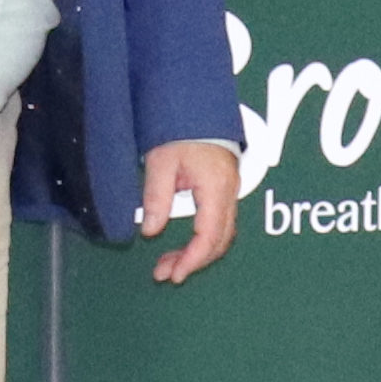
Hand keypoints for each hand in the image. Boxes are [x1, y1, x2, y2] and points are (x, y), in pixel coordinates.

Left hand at [137, 139, 241, 283]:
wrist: (197, 108)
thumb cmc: (181, 130)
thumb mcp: (161, 161)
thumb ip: (156, 197)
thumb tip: (150, 230)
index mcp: (216, 188)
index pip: (209, 235)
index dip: (192, 259)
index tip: (174, 274)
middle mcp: (229, 193)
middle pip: (219, 241)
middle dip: (192, 261)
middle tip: (164, 273)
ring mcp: (230, 192)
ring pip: (221, 235)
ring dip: (197, 253)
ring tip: (168, 263)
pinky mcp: (224, 190)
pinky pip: (219, 224)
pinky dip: (202, 240)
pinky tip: (184, 246)